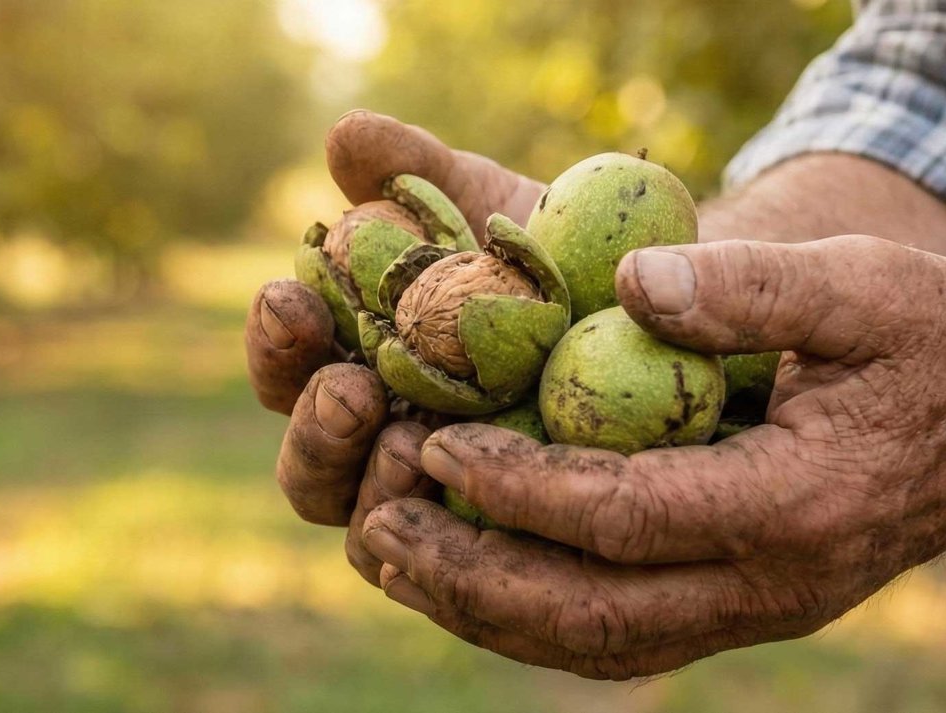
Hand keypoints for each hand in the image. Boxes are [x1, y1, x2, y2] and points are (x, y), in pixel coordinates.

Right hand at [246, 111, 545, 582]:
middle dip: (317, 429)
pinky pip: (462, 576)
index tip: (290, 296)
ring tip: (410, 441)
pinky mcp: (502, 562)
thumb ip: (417, 175)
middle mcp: (375, 458)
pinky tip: (478, 504)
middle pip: (310, 473)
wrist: (670, 320)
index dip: (275, 341)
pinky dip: (454, 546)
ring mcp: (435, 520)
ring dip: (375, 489)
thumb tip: (346, 136)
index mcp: (347, 372)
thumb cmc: (554, 261)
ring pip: (370, 535)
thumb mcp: (490, 208)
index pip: (287, 371)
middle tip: (352, 389)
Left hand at [358, 235, 945, 678]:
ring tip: (389, 555)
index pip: (627, 518)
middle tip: (376, 525)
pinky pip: (618, 637)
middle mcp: (774, 585)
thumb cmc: (939, 340)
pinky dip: (529, 616)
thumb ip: (750, 287)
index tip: (434, 445)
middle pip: (593, 615)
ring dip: (483, 611)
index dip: (520, 489)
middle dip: (472, 578)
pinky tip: (460, 574)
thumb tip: (628, 278)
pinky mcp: (740, 608)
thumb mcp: (866, 289)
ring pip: (597, 646)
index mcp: (799, 507)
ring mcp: (758, 612)